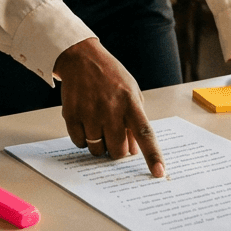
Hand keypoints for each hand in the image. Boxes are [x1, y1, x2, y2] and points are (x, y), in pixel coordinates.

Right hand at [54, 38, 165, 177]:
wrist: (81, 58)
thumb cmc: (110, 76)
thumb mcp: (131, 92)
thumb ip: (135, 121)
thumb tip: (134, 151)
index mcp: (130, 102)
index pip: (145, 134)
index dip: (153, 155)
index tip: (158, 173)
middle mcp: (110, 109)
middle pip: (118, 150)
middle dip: (117, 149)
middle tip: (114, 136)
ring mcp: (89, 112)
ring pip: (97, 149)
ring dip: (99, 145)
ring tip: (98, 126)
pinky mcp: (71, 114)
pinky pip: (79, 142)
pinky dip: (83, 139)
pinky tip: (85, 122)